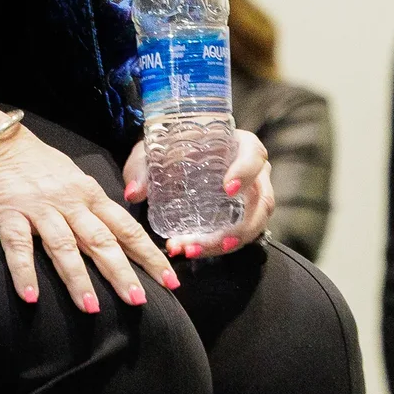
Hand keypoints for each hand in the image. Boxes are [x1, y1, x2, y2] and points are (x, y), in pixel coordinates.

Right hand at [0, 121, 176, 311]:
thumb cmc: (29, 157)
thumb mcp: (68, 174)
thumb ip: (89, 201)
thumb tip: (113, 228)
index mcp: (87, 192)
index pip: (125, 227)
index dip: (148, 255)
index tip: (170, 281)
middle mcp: (68, 201)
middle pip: (100, 240)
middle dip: (121, 272)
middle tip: (138, 301)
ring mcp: (38, 207)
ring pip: (63, 246)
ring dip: (78, 279)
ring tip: (91, 308)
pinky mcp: (7, 212)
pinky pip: (17, 246)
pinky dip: (24, 272)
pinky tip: (31, 297)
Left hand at [120, 131, 274, 257]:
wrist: (178, 149)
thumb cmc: (172, 143)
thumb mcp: (154, 149)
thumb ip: (142, 166)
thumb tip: (134, 193)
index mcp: (240, 145)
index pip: (254, 156)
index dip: (245, 172)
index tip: (228, 189)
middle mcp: (255, 172)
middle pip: (259, 202)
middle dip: (235, 228)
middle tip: (202, 240)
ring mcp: (253, 196)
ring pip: (254, 224)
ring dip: (225, 243)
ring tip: (192, 250)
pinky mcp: (243, 214)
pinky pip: (241, 233)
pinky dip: (218, 245)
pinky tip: (193, 250)